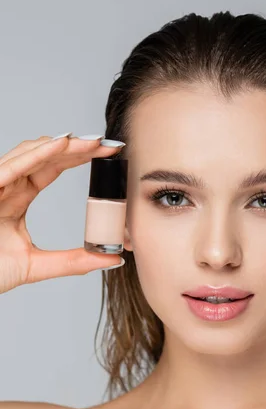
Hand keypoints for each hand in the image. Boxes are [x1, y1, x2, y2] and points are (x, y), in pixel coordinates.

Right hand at [0, 134, 124, 293]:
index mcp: (16, 198)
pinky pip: (11, 166)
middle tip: (107, 145)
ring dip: (62, 146)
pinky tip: (62, 145)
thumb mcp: (35, 266)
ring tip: (92, 142)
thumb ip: (73, 262)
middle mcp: (5, 186)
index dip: (78, 157)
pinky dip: (36, 154)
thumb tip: (112, 259)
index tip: (108, 154)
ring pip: (28, 153)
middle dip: (77, 147)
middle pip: (44, 156)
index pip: (51, 168)